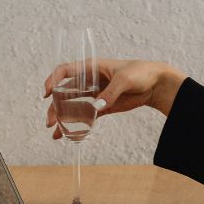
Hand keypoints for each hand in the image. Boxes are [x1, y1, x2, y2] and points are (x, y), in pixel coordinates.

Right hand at [43, 58, 166, 139]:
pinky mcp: (104, 106)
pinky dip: (79, 126)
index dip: (53, 80)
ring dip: (63, 119)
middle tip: (50, 122)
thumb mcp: (125, 79)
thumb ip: (111, 92)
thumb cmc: (141, 73)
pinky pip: (87, 116)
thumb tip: (97, 106)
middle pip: (65, 93)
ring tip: (56, 134)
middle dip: (55, 107)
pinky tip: (71, 135)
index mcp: (92, 67)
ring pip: (73, 106)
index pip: (66, 71)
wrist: (157, 84)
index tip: (47, 93)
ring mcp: (96, 94)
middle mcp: (90, 81)